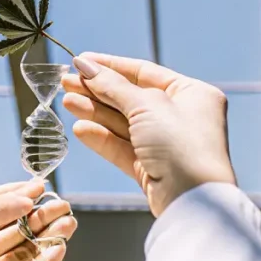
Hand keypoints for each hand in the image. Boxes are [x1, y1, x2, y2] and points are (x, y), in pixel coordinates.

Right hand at [61, 53, 235, 215]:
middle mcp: (181, 117)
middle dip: (98, 90)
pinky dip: (102, 138)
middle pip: (131, 97)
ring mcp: (166, 144)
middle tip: (67, 82)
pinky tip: (80, 128)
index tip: (81, 60)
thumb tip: (86, 66)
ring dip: (95, 112)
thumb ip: (113, 86)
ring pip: (124, 124)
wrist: (193, 200)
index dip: (111, 66)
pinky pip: (123, 148)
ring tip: (67, 102)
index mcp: (191, 93)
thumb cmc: (181, 144)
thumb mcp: (146, 106)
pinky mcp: (153, 169)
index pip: (144, 72)